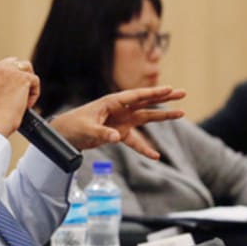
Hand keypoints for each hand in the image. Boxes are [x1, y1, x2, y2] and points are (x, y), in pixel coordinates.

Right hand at [0, 57, 39, 136]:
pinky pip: (34, 80)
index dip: (5, 79)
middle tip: (19, 93)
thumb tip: (1, 89)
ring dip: (27, 82)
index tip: (7, 90)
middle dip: (18, 77)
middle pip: (13, 64)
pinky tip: (26, 105)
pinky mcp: (22, 77)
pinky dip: (34, 94)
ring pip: (26, 68)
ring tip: (23, 98)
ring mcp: (8, 71)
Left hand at [50, 86, 185, 156]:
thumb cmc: (73, 126)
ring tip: (181, 113)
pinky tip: (155, 156)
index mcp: (111, 102)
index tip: (169, 89)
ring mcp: (120, 121)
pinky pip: (135, 141)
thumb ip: (102, 133)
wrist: (64, 136)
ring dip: (162, 117)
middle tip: (182, 93)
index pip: (136, 96)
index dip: (153, 93)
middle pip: (146, 102)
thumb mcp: (86, 129)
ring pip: (145, 118)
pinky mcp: (118, 133)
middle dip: (164, 98)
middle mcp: (119, 109)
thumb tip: (117, 137)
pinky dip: (144, 148)